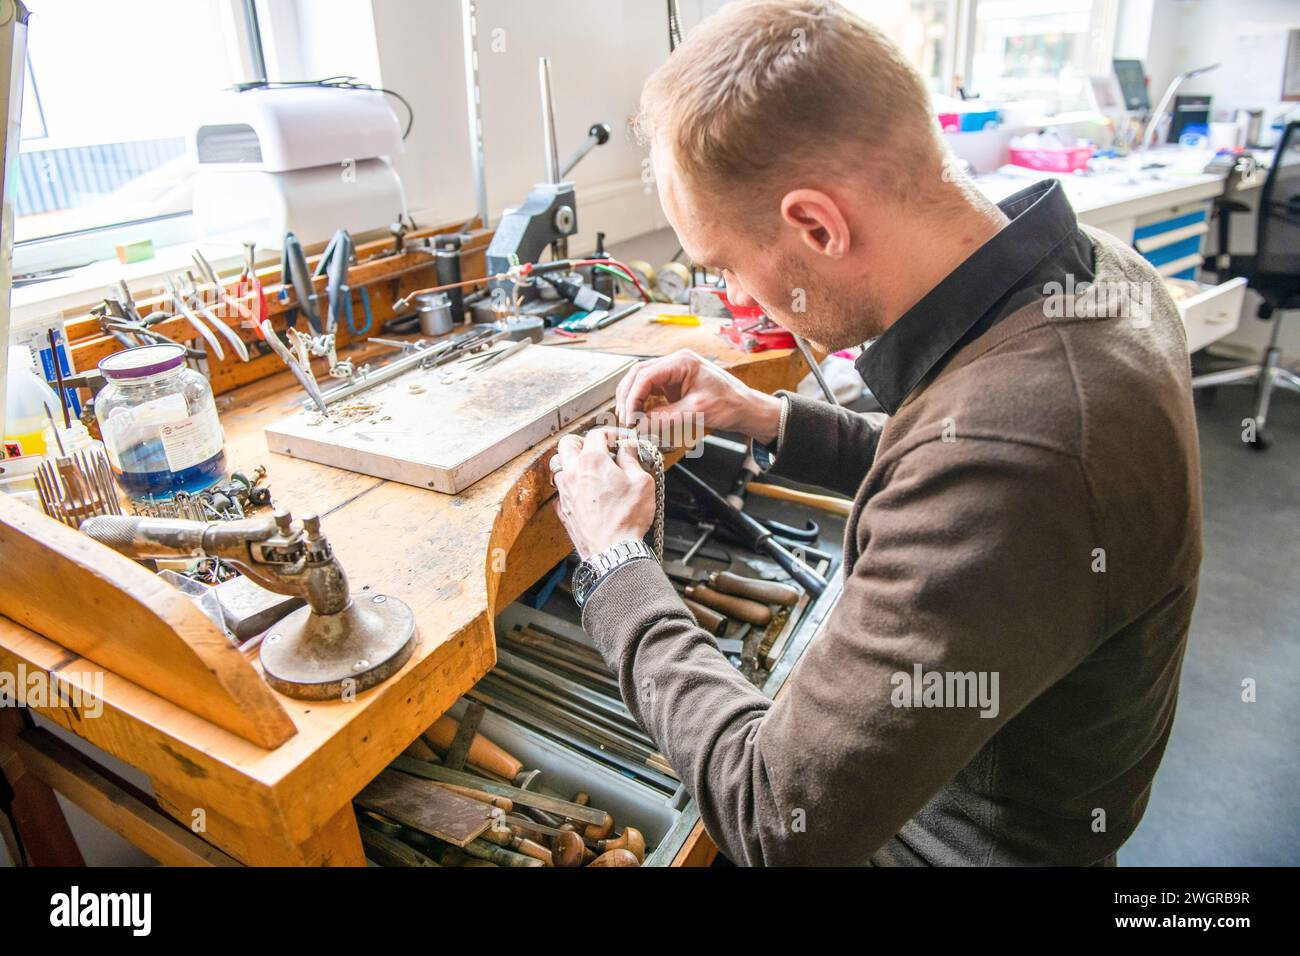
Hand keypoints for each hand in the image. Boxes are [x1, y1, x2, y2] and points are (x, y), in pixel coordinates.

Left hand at [551, 430, 656, 559]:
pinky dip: (570, 486)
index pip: (596, 434)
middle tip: (597, 450)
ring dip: (571, 463)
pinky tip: (584, 493)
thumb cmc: (628, 518)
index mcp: (592, 461)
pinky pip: (560, 490)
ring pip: (558, 466)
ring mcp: (564, 492)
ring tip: (588, 470)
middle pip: (566, 443)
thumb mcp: (642, 482)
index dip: (610, 434)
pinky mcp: (563, 510)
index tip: (619, 443)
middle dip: (581, 442)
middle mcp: (573, 473)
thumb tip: (627, 448)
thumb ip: (632, 460)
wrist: (612, 550)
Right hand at [615, 349, 783, 443]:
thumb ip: (665, 417)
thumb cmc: (730, 404)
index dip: (633, 397)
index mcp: (681, 361)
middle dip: (628, 397)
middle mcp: (675, 362)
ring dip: (632, 399)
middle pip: (638, 375)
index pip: (645, 375)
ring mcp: (673, 372)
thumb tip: (640, 424)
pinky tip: (640, 416)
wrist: (746, 408)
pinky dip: (642, 402)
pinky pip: (651, 390)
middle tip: (626, 419)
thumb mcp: (696, 412)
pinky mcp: (674, 383)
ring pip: (641, 381)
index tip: (629, 417)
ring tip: (630, 419)